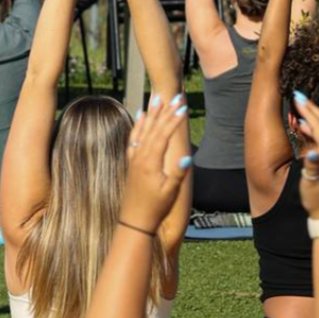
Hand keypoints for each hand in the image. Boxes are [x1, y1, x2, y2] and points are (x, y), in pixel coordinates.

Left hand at [121, 93, 191, 232]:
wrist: (134, 221)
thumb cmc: (155, 208)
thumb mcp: (170, 192)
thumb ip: (178, 174)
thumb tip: (187, 157)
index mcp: (150, 163)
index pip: (163, 135)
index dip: (173, 120)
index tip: (183, 106)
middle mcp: (140, 158)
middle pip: (153, 129)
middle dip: (165, 112)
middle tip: (175, 96)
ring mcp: (134, 160)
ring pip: (142, 132)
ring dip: (150, 115)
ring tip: (156, 99)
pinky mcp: (131, 164)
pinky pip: (133, 139)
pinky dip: (138, 127)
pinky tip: (140, 117)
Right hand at [293, 94, 318, 219]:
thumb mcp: (312, 186)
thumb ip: (312, 168)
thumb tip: (312, 153)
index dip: (309, 112)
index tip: (298, 98)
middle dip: (312, 109)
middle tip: (300, 95)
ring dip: (314, 117)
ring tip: (301, 108)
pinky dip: (316, 129)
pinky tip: (306, 127)